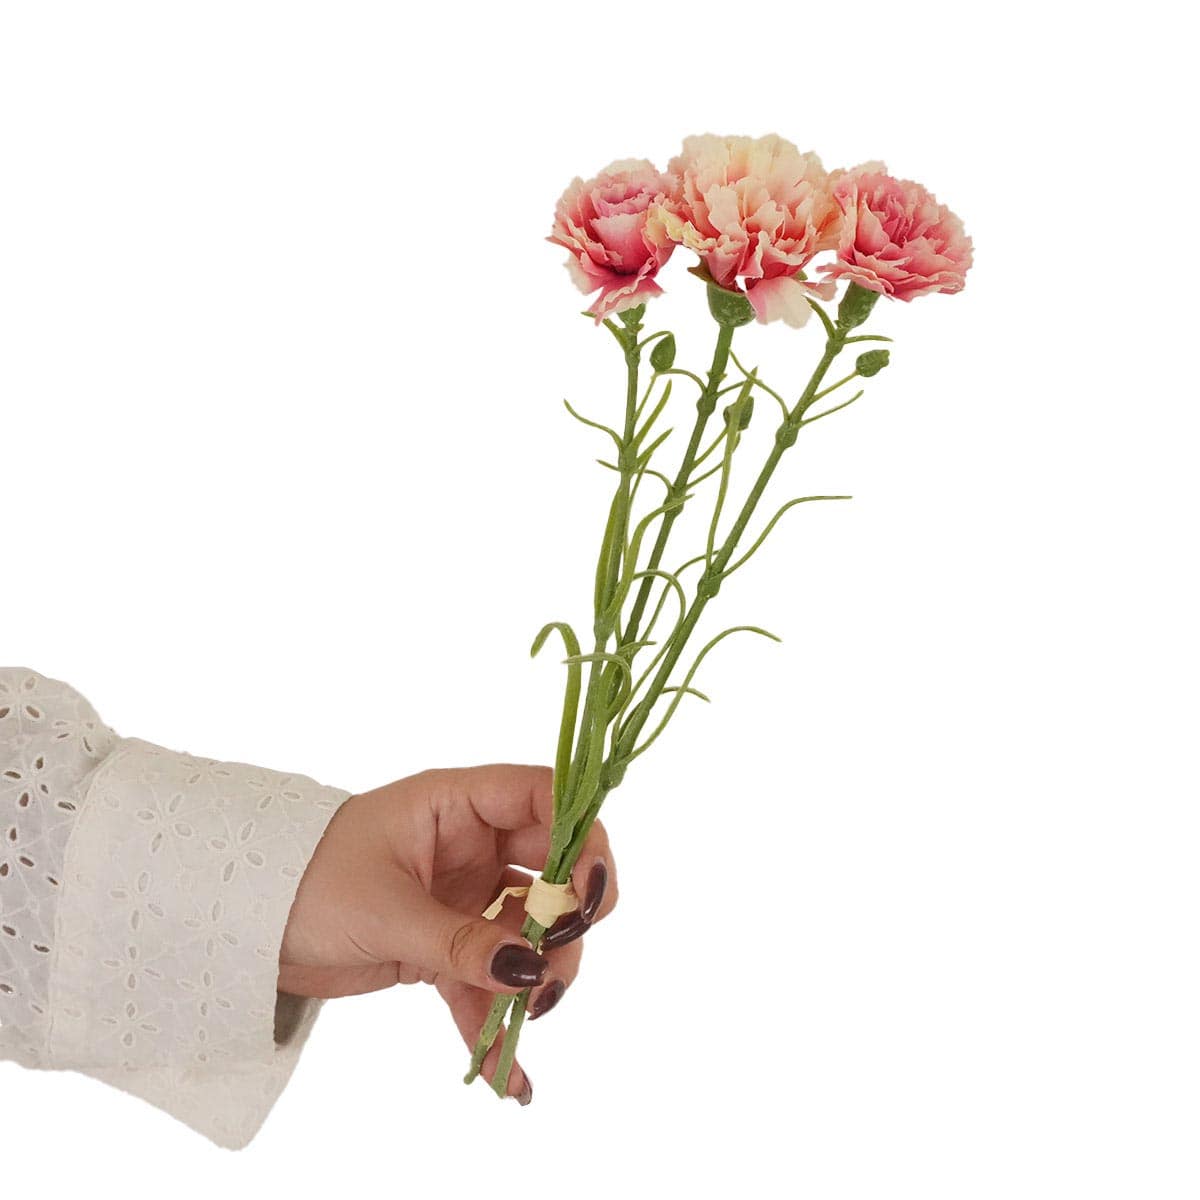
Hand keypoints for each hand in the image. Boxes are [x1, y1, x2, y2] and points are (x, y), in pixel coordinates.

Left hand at [278, 764, 617, 1100]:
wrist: (244, 924)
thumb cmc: (306, 883)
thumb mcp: (385, 909)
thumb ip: (461, 941)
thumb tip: (531, 972)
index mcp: (457, 805)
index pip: (543, 798)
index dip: (580, 834)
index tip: (589, 893)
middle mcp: (473, 845)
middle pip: (551, 872)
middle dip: (567, 920)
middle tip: (558, 967)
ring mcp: (464, 897)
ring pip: (530, 932)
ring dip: (540, 977)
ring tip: (527, 1021)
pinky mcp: (446, 946)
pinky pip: (487, 982)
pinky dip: (497, 1023)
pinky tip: (512, 1078)